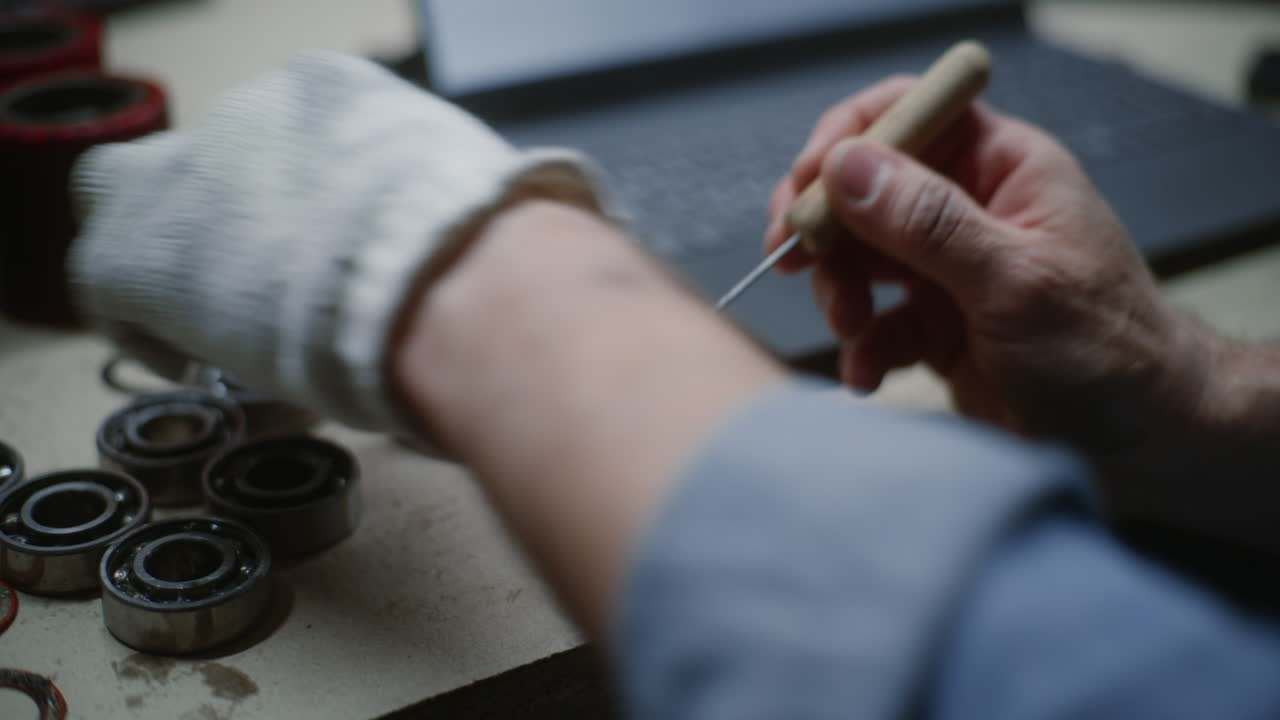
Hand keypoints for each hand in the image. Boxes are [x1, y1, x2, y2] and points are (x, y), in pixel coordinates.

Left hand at [69, 51, 612, 431]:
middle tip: (251, 282)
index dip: (286, 206)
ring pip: (129, 199)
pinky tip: (193, 360)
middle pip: (199, 158)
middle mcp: (253, 117)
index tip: (303, 256)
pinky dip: (148, 325)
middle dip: (216, 217)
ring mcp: (190, 175)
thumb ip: (462, 217)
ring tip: (210, 324)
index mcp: (333, 96)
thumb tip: (518, 257)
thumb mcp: (479, 208)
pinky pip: (113, 283)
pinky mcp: (144, 247)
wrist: (458, 285)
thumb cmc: (494, 259)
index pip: (281, 142)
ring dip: (170, 259)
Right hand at [766, 77, 1211, 452]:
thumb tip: (848, 167)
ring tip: (850, 328)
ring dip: (838, 292)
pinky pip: (874, 322)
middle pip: (866, 187)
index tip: (808, 183)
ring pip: (859, 256)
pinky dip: (862, 347)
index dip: (851, 136)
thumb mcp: (1013, 282)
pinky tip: (869, 374)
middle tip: (792, 260)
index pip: (912, 112)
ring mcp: (948, 267)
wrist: (1139, 439)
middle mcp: (969, 208)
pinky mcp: (935, 323)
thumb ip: (927, 224)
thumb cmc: (1106, 350)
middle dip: (827, 228)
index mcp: (1002, 168)